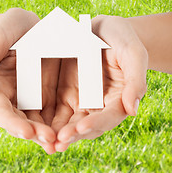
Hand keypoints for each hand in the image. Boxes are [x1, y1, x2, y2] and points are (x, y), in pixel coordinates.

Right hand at [0, 8, 59, 153]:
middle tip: (51, 140)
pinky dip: (65, 122)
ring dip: (52, 134)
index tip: (26, 132)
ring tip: (64, 141)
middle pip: (25, 123)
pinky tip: (75, 128)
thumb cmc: (7, 31)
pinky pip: (58, 112)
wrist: (28, 28)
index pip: (3, 113)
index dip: (13, 124)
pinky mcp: (52, 96)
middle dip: (37, 133)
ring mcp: (36, 99)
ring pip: (43, 122)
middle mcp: (17, 100)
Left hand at [52, 15, 147, 151]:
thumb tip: (133, 111)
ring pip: (69, 124)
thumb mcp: (132, 53)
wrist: (101, 31)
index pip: (109, 116)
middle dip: (73, 134)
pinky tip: (36, 127)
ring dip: (58, 134)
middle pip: (87, 126)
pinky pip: (56, 112)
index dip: (97, 123)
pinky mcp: (65, 96)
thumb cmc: (121, 39)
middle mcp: (98, 105)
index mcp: (117, 99)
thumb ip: (135, 80)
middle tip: (59, 141)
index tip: (82, 127)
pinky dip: (48, 122)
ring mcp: (80, 102)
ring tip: (46, 141)